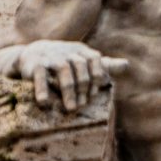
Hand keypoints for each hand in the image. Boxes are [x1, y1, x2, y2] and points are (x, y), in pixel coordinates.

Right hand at [0, 38, 127, 111]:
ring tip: (70, 109)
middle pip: (81, 67)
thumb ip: (104, 65)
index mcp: (82, 52)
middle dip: (83, 87)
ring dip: (68, 90)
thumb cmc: (64, 61)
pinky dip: (42, 89)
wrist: (32, 54)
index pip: (96, 61)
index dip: (96, 77)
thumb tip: (127, 65)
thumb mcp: (84, 61)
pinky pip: (40, 76)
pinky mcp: (35, 64)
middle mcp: (68, 52)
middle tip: (81, 106)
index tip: (93, 95)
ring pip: (64, 70)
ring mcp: (52, 57)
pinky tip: (45, 103)